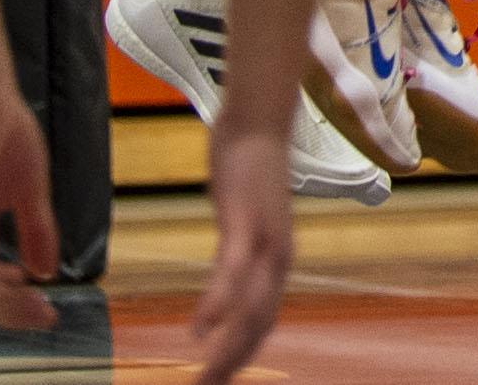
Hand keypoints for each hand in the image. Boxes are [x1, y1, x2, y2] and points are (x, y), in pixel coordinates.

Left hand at [0, 72, 60, 335]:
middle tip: (44, 319)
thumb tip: (44, 272)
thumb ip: (35, 231)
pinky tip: (15, 280)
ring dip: (0, 300)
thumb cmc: (3, 133)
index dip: (13, 302)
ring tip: (34, 305)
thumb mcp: (30, 191)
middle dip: (9, 311)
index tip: (47, 312)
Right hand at [188, 121, 292, 381]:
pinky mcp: (246, 221)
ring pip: (249, 308)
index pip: (265, 319)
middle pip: (260, 324)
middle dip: (234, 363)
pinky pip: (232, 273)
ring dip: (227, 348)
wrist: (258, 118)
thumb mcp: (246, 216)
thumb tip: (229, 270)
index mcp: (277, 258)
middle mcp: (278, 256)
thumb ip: (240, 247)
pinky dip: (218, 306)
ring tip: (206, 379)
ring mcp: (265, 239)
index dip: (245, 353)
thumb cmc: (248, 167)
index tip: (223, 379)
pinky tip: (198, 332)